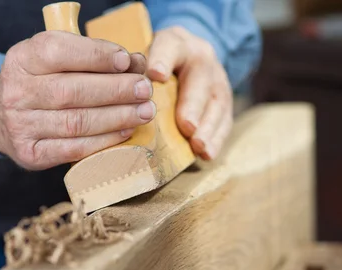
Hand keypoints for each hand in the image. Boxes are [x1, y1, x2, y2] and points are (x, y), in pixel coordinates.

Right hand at [0, 31, 155, 169]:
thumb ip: (91, 56)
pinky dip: (104, 140)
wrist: (2, 116)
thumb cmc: (41, 82)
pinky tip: (125, 131)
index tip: (127, 60)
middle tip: (144, 89)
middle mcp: (16, 92)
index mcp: (21, 60)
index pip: (59, 52)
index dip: (96, 56)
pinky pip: (74, 148)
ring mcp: (20, 125)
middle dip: (115, 90)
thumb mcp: (54, 58)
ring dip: (117, 117)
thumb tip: (135, 64)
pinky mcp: (30, 153)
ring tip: (144, 111)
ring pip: (76, 122)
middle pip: (72, 91)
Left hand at [147, 27, 232, 160]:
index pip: (169, 47)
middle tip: (187, 126)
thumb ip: (134, 72)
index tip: (156, 75)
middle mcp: (201, 58)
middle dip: (192, 105)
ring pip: (216, 103)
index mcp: (175, 43)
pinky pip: (224, 120)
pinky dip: (217, 139)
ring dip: (207, 127)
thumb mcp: (145, 56)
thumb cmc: (157, 61)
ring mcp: (217, 79)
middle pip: (199, 80)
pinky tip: (207, 154)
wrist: (188, 55)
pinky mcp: (225, 100)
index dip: (162, 60)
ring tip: (198, 146)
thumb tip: (117, 102)